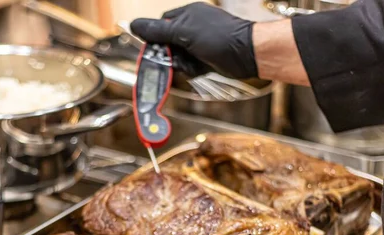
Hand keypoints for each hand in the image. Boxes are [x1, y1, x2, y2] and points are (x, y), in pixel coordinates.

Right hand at [130, 2, 256, 78]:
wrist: (247, 54)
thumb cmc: (220, 38)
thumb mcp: (183, 32)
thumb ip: (158, 30)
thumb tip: (135, 25)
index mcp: (186, 15)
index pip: (160, 26)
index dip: (156, 40)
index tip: (155, 51)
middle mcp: (192, 28)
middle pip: (167, 45)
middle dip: (171, 56)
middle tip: (179, 59)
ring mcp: (199, 44)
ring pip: (178, 58)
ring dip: (182, 65)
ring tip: (194, 63)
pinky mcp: (206, 58)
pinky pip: (190, 66)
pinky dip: (192, 70)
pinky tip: (200, 68)